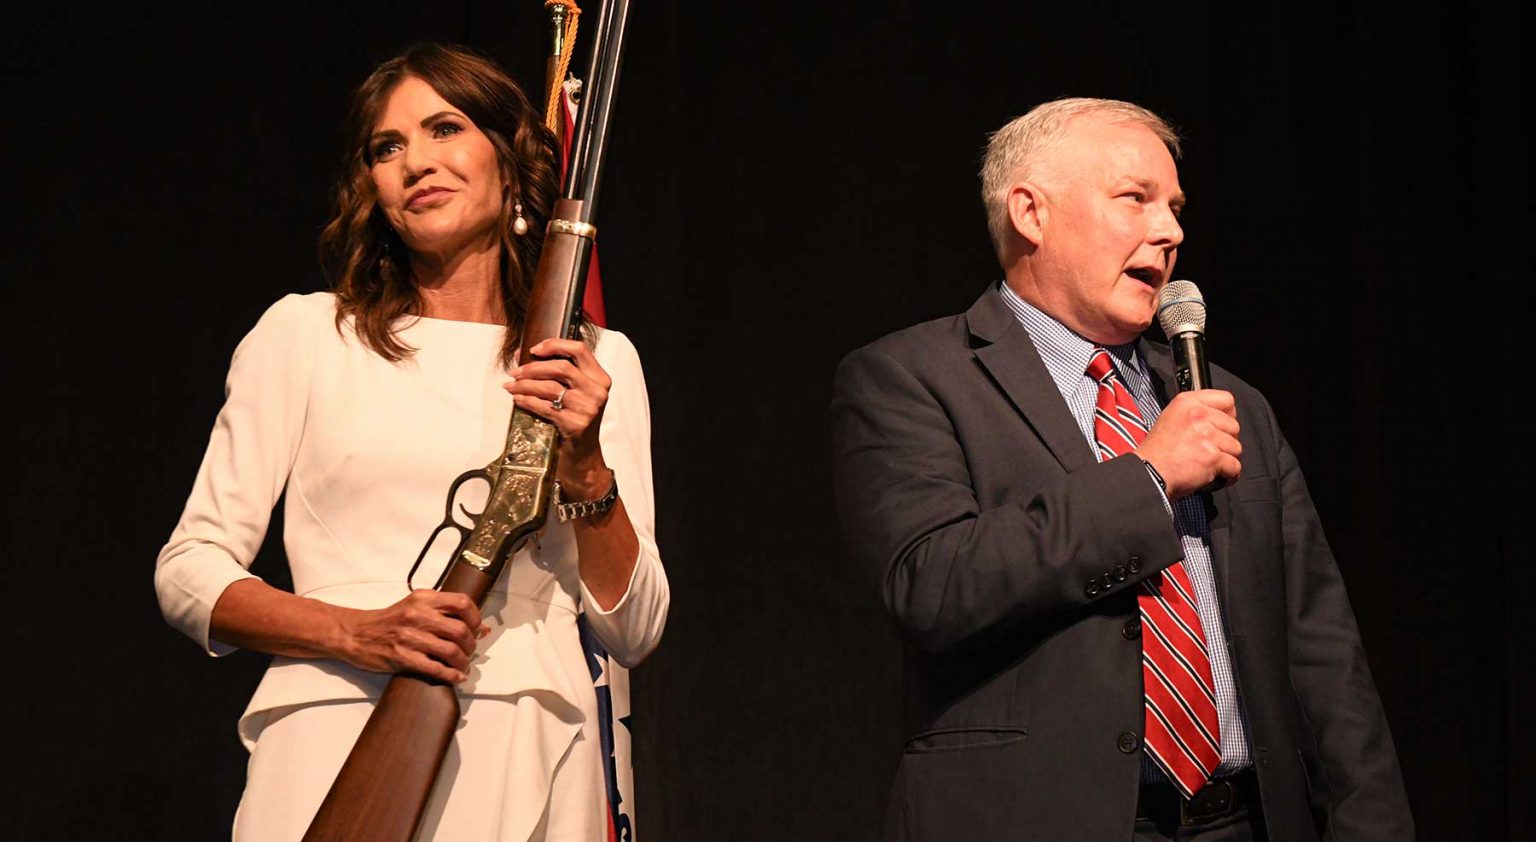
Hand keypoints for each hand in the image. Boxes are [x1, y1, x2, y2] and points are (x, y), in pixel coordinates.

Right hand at [336, 590, 487, 683]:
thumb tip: (483, 628)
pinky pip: (435, 668)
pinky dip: (451, 675)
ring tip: (463, 666)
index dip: (476, 618)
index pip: (463, 603)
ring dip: (463, 662)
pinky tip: (456, 677)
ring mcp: (409, 636)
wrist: (356, 633)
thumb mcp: (416, 607)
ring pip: (451, 651)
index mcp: (423, 598)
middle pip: (461, 630)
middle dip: (471, 645)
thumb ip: (447, 614)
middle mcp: (417, 614)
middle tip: (470, 652)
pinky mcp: (401, 656)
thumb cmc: (390, 621)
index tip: (477, 629)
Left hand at [504, 337, 613, 497]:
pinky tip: (518, 399)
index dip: (554, 345)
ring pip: (550, 387)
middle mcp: (598, 392)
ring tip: (511, 386)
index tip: (534, 349)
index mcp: (600, 379)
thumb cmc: (576, 422)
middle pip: (561, 367)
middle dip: (533, 367)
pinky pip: (545, 406)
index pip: (579, 350)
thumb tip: (524, 356)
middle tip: (515, 372)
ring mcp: (588, 409)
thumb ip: (560, 375)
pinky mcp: (576, 425)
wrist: (583, 458)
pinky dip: (527, 401)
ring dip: (525, 384)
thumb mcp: (577, 395)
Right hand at [1136, 390, 1241, 499]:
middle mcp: (1198, 415)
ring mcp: (1206, 435)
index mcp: (1187, 402)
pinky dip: (1229, 475)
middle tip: (1210, 449)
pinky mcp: (1212, 456)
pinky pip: (1235, 466)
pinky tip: (1216, 476)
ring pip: (1236, 447)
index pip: (1226, 399)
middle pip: (1234, 426)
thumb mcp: (1170, 418)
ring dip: (1227, 459)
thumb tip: (1219, 417)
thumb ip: (1195, 412)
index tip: (1221, 426)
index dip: (1228, 415)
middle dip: (1226, 441)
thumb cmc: (1156, 452)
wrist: (1149, 473)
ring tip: (1209, 463)